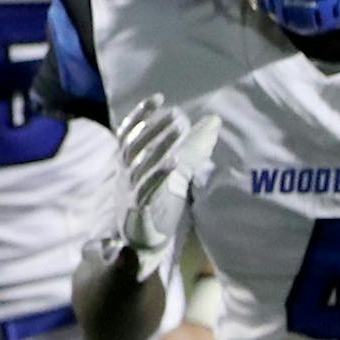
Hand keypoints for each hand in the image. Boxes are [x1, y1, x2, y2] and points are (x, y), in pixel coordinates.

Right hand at [116, 94, 218, 267]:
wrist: (137, 241)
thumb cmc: (153, 204)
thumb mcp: (167, 173)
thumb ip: (190, 148)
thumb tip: (214, 121)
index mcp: (127, 166)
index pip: (127, 135)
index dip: (139, 115)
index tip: (157, 98)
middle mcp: (125, 176)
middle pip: (134, 147)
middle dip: (153, 128)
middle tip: (175, 113)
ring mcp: (131, 192)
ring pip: (142, 164)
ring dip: (159, 145)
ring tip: (178, 128)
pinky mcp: (139, 209)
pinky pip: (149, 189)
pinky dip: (160, 174)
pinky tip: (176, 162)